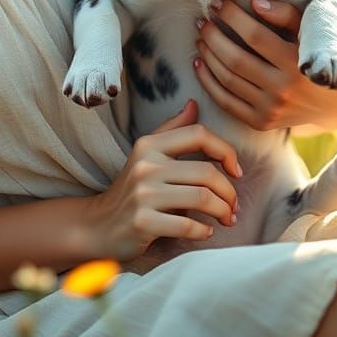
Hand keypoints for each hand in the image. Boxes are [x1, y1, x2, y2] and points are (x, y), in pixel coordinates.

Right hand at [83, 99, 241, 261]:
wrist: (100, 225)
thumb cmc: (133, 189)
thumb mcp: (148, 154)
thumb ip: (173, 130)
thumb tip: (194, 104)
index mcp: (149, 145)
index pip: (198, 134)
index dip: (226, 150)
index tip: (236, 171)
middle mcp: (145, 165)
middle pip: (206, 172)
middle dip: (229, 192)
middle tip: (233, 205)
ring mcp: (143, 194)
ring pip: (201, 198)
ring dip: (222, 212)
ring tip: (226, 219)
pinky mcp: (143, 222)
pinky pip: (187, 226)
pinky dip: (204, 231)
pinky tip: (206, 232)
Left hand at [193, 0, 336, 131]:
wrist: (332, 100)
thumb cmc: (315, 53)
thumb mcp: (309, 31)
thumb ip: (286, 14)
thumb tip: (255, 2)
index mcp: (298, 62)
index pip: (256, 36)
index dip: (233, 17)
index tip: (217, 3)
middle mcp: (285, 89)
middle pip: (236, 59)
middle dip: (213, 36)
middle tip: (202, 20)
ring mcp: (272, 109)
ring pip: (228, 79)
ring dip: (207, 55)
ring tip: (200, 37)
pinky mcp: (261, 123)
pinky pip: (226, 101)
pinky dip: (208, 81)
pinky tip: (199, 62)